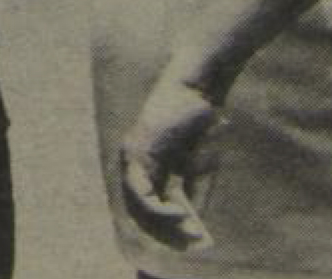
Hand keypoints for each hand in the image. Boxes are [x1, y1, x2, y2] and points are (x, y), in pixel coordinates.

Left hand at [121, 81, 216, 248]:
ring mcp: (131, 156)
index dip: (165, 223)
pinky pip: (140, 192)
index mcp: (147, 163)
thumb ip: (192, 190)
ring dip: (162, 223)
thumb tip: (193, 221)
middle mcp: (133, 161)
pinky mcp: (136, 152)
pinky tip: (179, 215)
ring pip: (136, 204)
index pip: (146, 202)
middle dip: (164, 229)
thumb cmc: (200, 122)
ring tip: (186, 231)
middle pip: (138, 207)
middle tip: (188, 241)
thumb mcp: (199, 164)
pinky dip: (158, 209)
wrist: (198, 89)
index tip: (188, 237)